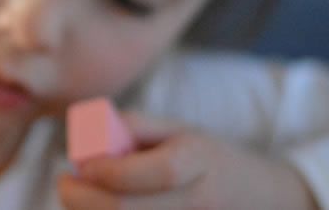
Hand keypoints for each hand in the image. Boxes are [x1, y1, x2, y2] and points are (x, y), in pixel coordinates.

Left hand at [59, 112, 319, 209]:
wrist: (264, 202)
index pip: (152, 173)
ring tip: (81, 197)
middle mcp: (197, 203)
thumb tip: (84, 136)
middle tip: (64, 183)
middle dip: (81, 199)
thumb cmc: (209, 160)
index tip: (79, 164)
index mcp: (198, 162)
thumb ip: (134, 127)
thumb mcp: (179, 131)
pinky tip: (99, 209)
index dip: (107, 170)